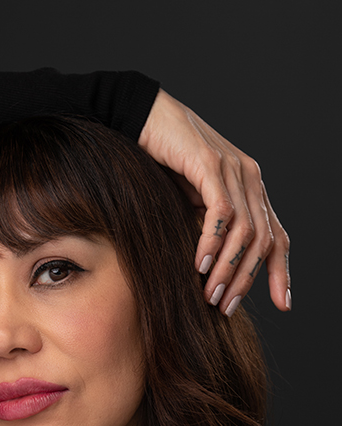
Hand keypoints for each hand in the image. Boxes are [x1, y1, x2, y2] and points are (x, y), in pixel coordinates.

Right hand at [138, 89, 290, 315]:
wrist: (142, 118)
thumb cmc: (162, 162)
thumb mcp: (192, 202)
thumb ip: (210, 228)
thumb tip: (213, 271)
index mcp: (251, 188)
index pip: (277, 237)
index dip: (282, 272)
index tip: (282, 304)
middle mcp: (250, 178)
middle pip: (263, 240)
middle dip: (246, 280)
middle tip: (225, 307)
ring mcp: (233, 169)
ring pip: (245, 231)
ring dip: (228, 269)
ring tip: (211, 295)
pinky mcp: (209, 164)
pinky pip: (221, 211)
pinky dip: (212, 241)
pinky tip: (200, 264)